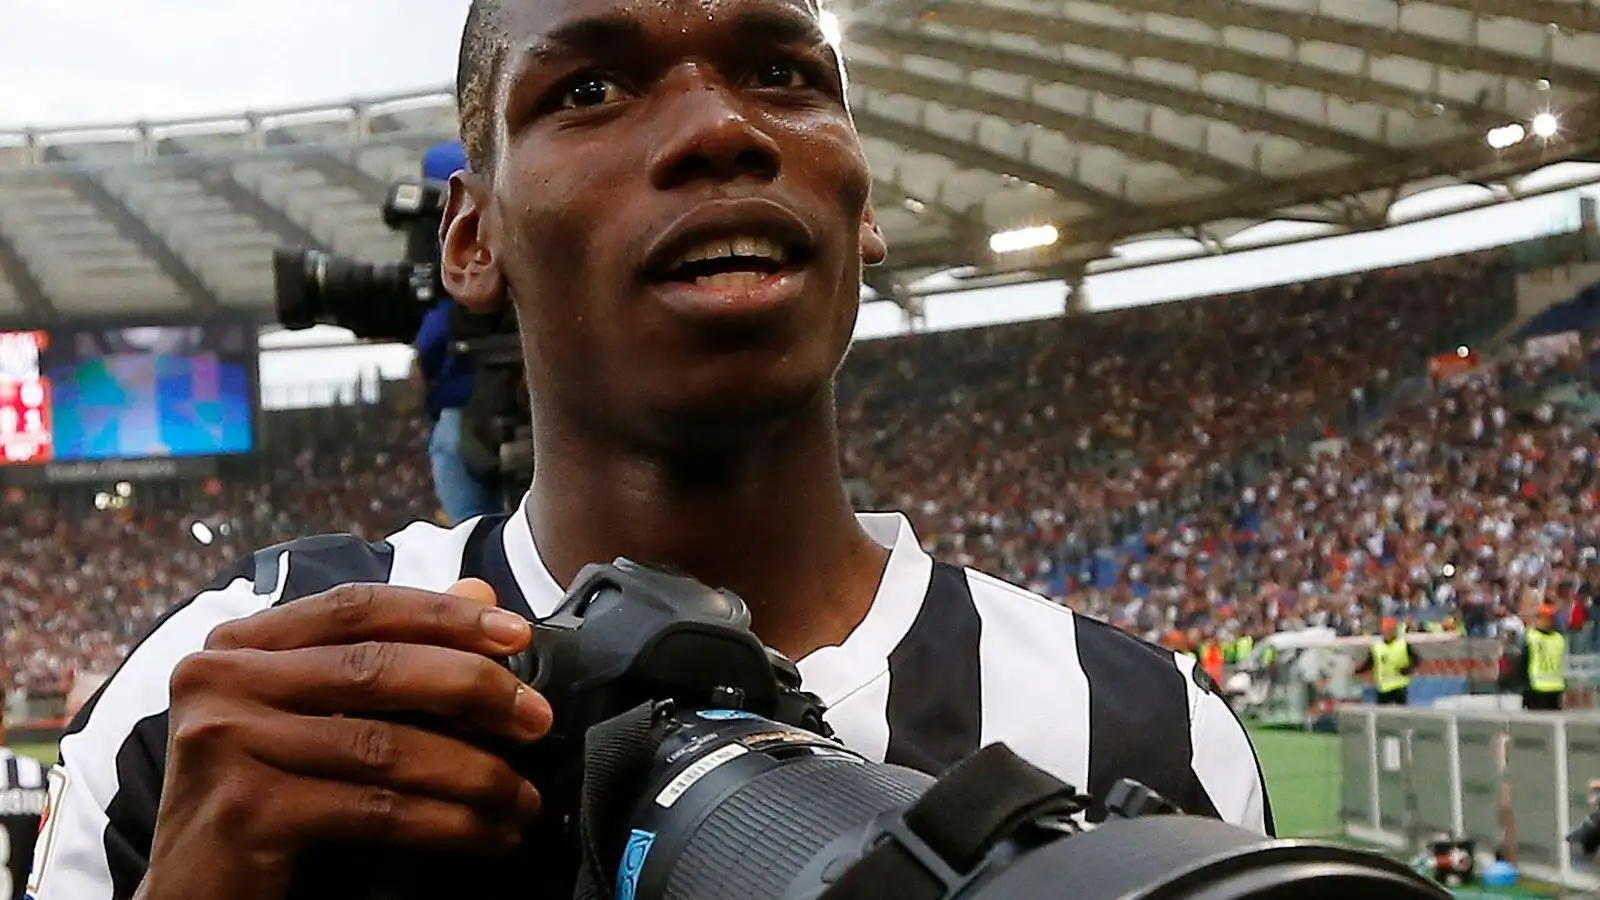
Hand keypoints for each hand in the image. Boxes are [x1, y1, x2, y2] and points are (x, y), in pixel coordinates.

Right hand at [137, 579, 552, 899]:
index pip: (357, 608)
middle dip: (474, 691)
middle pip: (376, 669)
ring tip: (522, 798)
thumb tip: (479, 590)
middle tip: (537, 720)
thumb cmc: (262, 798)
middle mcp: (219, 681)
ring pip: (385, 747)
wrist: (193, 896)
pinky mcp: (246, 812)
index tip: (517, 634)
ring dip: (474, 774)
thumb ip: (388, 654)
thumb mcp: (317, 718)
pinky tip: (486, 835)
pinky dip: (446, 823)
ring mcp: (225, 744)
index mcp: (236, 645)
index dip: (444, 614)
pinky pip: (376, 808)